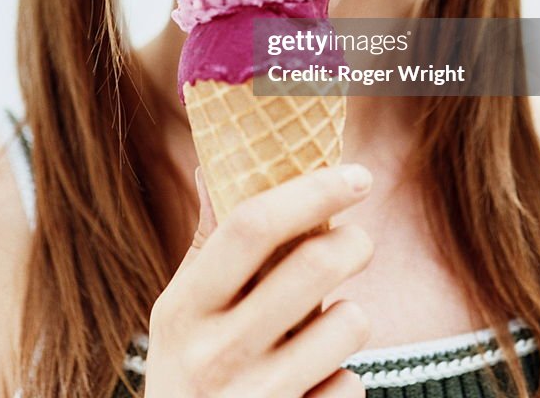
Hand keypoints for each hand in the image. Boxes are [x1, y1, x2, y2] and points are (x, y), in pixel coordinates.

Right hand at [144, 163, 373, 396]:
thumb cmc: (192, 371)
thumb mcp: (183, 312)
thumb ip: (208, 244)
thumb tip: (213, 164)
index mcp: (182, 307)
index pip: (250, 224)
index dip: (311, 190)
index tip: (357, 174)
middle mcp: (212, 354)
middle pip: (312, 265)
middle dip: (354, 242)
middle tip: (357, 241)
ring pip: (347, 324)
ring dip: (351, 314)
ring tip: (327, 322)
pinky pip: (351, 386)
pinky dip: (344, 379)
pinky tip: (314, 386)